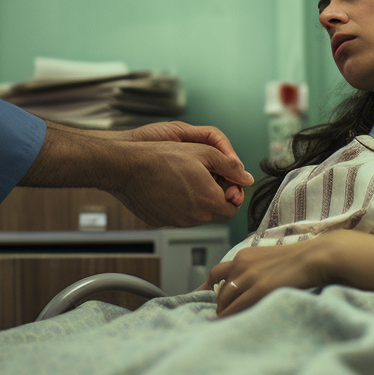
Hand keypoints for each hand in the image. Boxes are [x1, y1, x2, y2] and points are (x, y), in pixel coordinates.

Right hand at [109, 136, 249, 225]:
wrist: (127, 167)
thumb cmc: (162, 157)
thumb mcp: (204, 152)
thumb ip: (230, 166)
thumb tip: (247, 177)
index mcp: (209, 200)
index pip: (233, 207)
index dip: (231, 192)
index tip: (222, 180)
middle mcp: (195, 217)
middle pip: (216, 211)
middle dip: (214, 196)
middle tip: (203, 176)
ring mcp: (177, 221)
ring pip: (197, 214)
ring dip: (197, 199)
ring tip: (183, 177)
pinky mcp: (162, 222)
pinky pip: (178, 215)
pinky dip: (179, 204)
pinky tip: (169, 186)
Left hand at [201, 233, 349, 317]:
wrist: (316, 256)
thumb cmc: (298, 259)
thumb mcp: (269, 258)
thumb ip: (254, 268)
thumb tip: (246, 283)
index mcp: (243, 256)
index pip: (216, 273)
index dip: (207, 287)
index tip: (202, 297)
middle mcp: (241, 264)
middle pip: (219, 290)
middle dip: (219, 304)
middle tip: (222, 315)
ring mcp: (249, 277)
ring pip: (225, 299)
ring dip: (223, 312)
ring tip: (226, 322)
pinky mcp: (260, 289)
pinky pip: (237, 307)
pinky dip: (229, 316)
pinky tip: (227, 324)